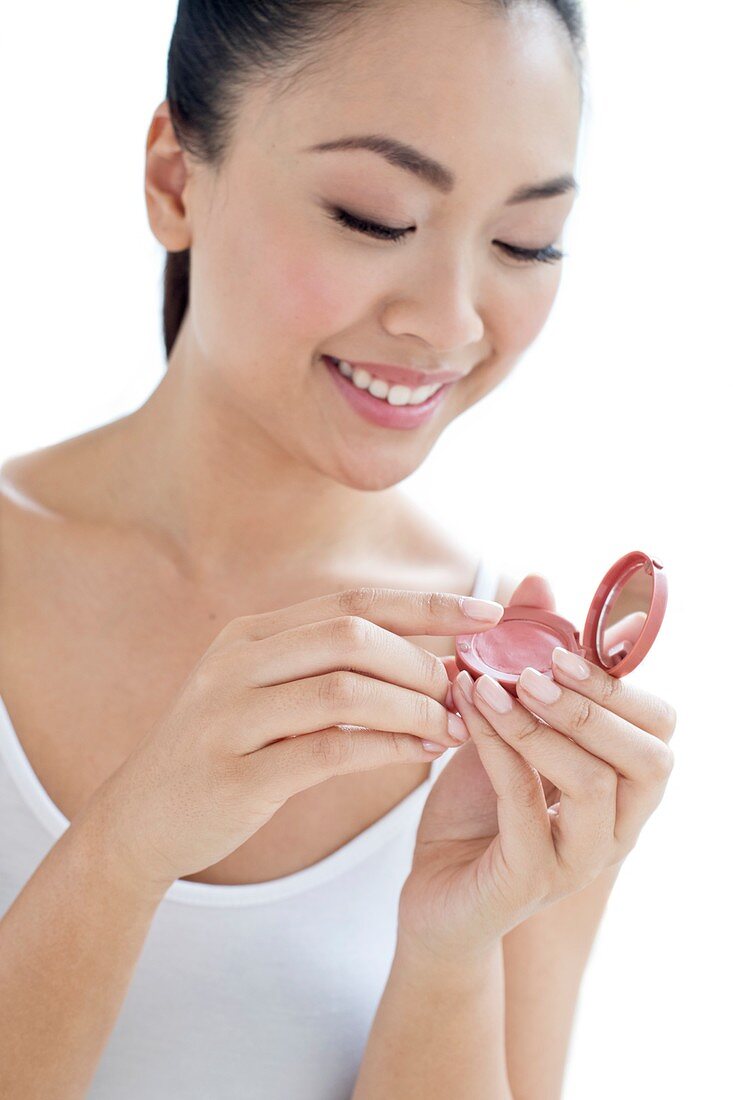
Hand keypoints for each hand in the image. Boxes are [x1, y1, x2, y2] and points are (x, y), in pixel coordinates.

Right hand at [76, 586, 503, 892]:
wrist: (142, 818)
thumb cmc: (224, 752)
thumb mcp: (264, 693)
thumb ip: (328, 669)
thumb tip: (429, 658)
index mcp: (251, 634)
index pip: (352, 602)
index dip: (426, 604)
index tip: (489, 612)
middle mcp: (237, 662)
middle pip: (351, 636)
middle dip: (423, 659)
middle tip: (468, 688)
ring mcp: (230, 716)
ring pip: (344, 690)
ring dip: (413, 706)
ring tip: (455, 725)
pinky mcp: (236, 775)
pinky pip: (329, 750)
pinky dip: (388, 749)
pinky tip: (423, 755)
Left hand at [397, 575, 675, 967]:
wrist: (436, 895)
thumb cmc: (478, 809)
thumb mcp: (505, 726)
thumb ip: (527, 660)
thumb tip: (539, 580)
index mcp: (623, 784)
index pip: (659, 728)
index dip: (618, 684)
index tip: (562, 649)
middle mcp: (618, 825)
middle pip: (650, 759)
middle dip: (593, 705)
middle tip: (536, 670)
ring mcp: (580, 859)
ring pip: (593, 783)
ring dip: (539, 724)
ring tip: (490, 684)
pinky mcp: (530, 880)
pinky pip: (524, 807)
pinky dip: (496, 749)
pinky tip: (466, 712)